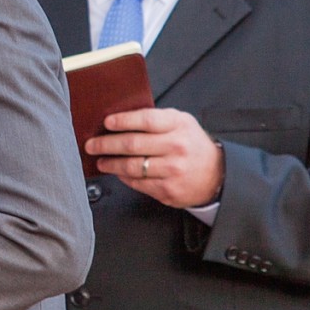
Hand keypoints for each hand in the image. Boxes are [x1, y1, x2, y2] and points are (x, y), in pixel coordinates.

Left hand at [85, 107, 224, 208]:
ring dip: (111, 164)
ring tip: (101, 161)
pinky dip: (124, 177)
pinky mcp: (168, 190)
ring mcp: (172, 171)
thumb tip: (121, 119)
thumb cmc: (193, 145)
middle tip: (92, 144)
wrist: (217, 175)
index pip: (145, 120)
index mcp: (179, 126)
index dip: (123, 121)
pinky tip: (118, 172)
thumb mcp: (181, 122)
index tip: (107, 122)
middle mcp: (176, 147)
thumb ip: (156, 119)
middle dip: (106, 144)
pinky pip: (138, 183)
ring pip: (132, 167)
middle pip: (133, 144)